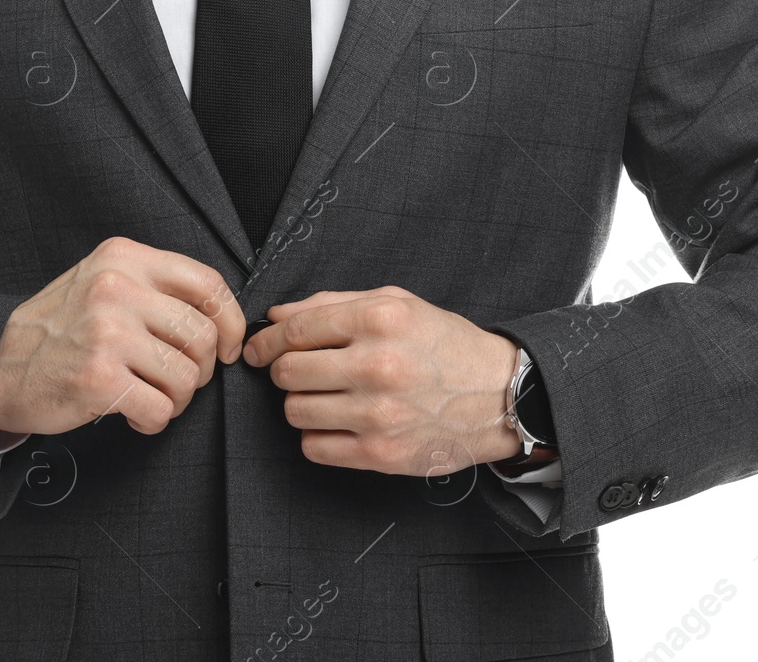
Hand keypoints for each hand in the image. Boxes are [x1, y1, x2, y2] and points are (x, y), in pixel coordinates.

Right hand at [0, 237, 244, 436]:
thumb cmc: (58, 329)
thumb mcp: (101, 280)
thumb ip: (153, 286)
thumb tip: (218, 316)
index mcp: (124, 258)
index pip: (206, 282)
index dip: (230, 320)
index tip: (230, 346)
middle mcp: (117, 288)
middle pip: (203, 335)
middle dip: (202, 369)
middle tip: (178, 380)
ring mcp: (107, 332)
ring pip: (187, 376)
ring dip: (177, 399)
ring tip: (151, 397)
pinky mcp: (99, 378)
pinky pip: (160, 409)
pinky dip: (154, 420)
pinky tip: (134, 413)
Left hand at [242, 286, 521, 475]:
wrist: (499, 394)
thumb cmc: (443, 343)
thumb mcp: (395, 303)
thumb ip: (331, 303)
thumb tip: (277, 316)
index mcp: (378, 319)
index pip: (295, 330)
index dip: (266, 340)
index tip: (257, 348)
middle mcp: (377, 365)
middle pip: (288, 372)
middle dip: (284, 370)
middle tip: (298, 371)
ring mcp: (378, 414)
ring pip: (296, 411)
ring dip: (301, 403)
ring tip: (325, 395)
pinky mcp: (382, 453)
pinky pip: (315, 448)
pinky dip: (317, 436)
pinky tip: (338, 422)